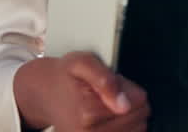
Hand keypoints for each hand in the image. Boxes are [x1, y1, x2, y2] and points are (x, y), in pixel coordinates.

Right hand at [13, 51, 150, 130]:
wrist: (46, 93)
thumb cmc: (66, 77)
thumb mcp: (83, 63)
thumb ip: (105, 79)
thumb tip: (123, 104)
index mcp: (88, 112)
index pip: (139, 100)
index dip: (129, 88)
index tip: (112, 85)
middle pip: (141, 116)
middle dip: (129, 102)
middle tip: (109, 95)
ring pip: (139, 128)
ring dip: (129, 116)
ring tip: (108, 106)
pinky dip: (125, 127)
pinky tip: (111, 119)